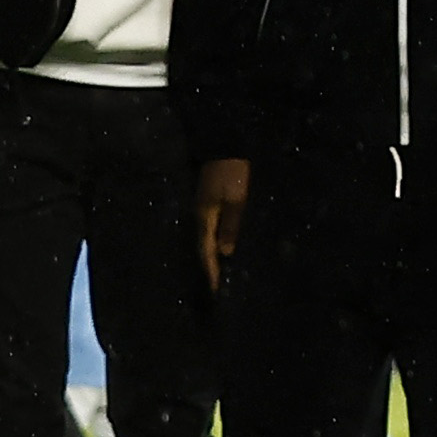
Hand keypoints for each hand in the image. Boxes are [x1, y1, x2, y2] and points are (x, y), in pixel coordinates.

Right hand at [195, 156, 249, 292]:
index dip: (210, 270)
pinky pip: (211, 229)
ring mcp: (203, 209)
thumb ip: (231, 226)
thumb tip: (225, 253)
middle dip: (209, 268)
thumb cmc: (233, 173)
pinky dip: (215, 243)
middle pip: (203, 247)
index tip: (214, 290)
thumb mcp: (236, 199)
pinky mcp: (209, 203)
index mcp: (205, 218)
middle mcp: (200, 216)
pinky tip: (222, 248)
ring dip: (211, 256)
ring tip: (219, 274)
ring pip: (206, 239)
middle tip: (216, 288)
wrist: (225, 146)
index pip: (206, 251)